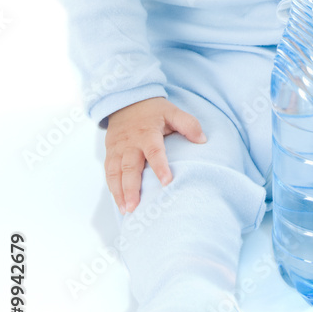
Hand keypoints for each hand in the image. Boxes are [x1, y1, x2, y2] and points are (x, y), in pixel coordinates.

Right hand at [104, 96, 206, 214]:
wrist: (126, 101)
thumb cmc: (153, 110)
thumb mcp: (172, 111)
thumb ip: (188, 124)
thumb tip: (203, 140)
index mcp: (147, 133)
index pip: (154, 151)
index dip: (160, 166)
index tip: (166, 182)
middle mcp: (130, 143)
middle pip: (129, 167)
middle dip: (131, 188)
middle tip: (135, 206)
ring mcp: (118, 149)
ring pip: (115, 172)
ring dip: (119, 192)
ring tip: (126, 210)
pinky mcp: (110, 153)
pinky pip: (109, 172)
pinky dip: (112, 188)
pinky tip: (120, 203)